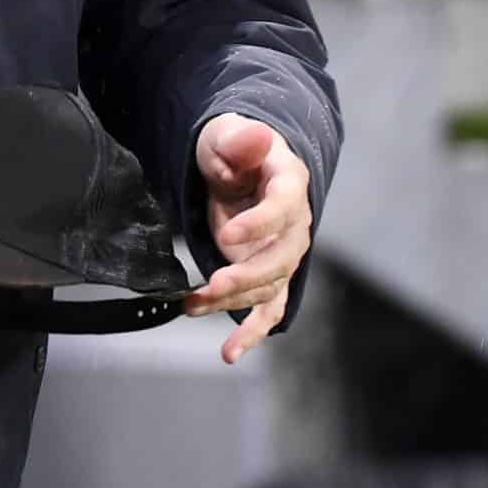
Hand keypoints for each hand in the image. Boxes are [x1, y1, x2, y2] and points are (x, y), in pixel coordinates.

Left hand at [183, 114, 312, 365]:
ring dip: (231, 302)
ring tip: (192, 306)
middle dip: (244, 276)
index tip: (226, 235)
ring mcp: (282, 254)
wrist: (241, 167)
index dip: (259, 224)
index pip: (283, 206)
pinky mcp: (267, 276)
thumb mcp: (228, 135)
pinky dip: (250, 333)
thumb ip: (240, 141)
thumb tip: (256, 139)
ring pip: (267, 289)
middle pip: (280, 259)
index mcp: (289, 183)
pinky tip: (230, 352)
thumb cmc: (233, 149)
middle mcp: (295, 225)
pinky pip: (266, 309)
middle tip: (210, 285)